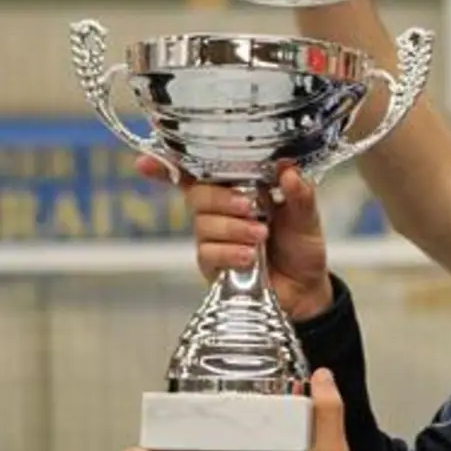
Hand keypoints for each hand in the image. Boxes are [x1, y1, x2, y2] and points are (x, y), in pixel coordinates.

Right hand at [135, 158, 332, 320]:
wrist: (306, 288)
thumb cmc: (300, 246)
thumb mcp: (307, 216)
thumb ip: (299, 194)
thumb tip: (288, 170)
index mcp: (238, 188)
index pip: (197, 172)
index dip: (167, 165)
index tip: (143, 162)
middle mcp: (219, 211)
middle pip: (198, 195)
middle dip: (221, 199)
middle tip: (249, 207)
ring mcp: (213, 239)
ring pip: (203, 225)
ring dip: (232, 228)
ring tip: (261, 236)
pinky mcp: (213, 266)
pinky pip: (208, 253)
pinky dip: (229, 252)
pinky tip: (249, 256)